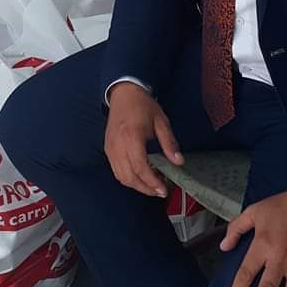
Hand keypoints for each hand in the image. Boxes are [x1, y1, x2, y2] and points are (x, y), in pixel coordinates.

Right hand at [104, 82, 183, 197]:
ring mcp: (110, 149)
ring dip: (137, 186)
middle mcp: (118, 145)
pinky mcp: (108, 149)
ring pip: (121, 176)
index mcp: (132, 137)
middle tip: (160, 192)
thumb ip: (169, 143)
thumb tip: (178, 162)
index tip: (163, 190)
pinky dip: (128, 178)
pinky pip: (116, 170)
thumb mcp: (161, 122)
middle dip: (145, 188)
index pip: (140, 167)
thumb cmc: (144, 106)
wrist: (123, 94)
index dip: (152, 182)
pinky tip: (140, 177)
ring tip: (152, 187)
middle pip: (129, 176)